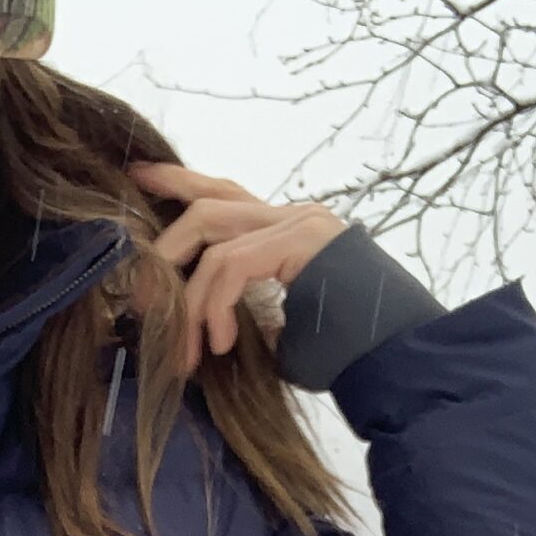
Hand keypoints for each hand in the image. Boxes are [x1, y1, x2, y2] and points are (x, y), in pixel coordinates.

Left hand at [124, 161, 350, 374]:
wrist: (396, 358)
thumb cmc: (344, 352)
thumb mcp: (279, 323)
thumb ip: (242, 304)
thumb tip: (192, 318)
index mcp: (288, 230)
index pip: (225, 194)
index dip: (179, 182)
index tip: (138, 176)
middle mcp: (293, 216)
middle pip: (209, 202)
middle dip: (164, 245)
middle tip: (139, 297)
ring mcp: (299, 224)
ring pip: (210, 231)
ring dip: (185, 297)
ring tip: (183, 349)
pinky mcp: (300, 242)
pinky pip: (231, 264)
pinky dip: (213, 307)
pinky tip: (219, 343)